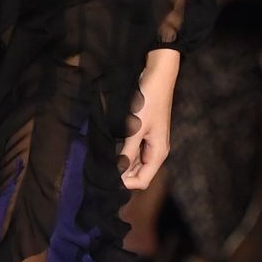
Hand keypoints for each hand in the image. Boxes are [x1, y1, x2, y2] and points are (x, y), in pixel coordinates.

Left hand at [118, 53, 176, 189]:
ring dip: (122, 163)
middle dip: (122, 174)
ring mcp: (150, 143)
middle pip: (139, 173)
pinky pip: (134, 151)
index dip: (126, 183)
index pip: (143, 181)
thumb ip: (127, 152)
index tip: (108, 176)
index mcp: (158, 154)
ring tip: (106, 158)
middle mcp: (156, 151)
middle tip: (103, 168)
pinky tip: (112, 148)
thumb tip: (117, 172)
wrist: (156, 78)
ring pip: (135, 163)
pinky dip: (123, 152)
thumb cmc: (148, 103)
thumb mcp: (135, 129)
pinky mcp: (145, 134)